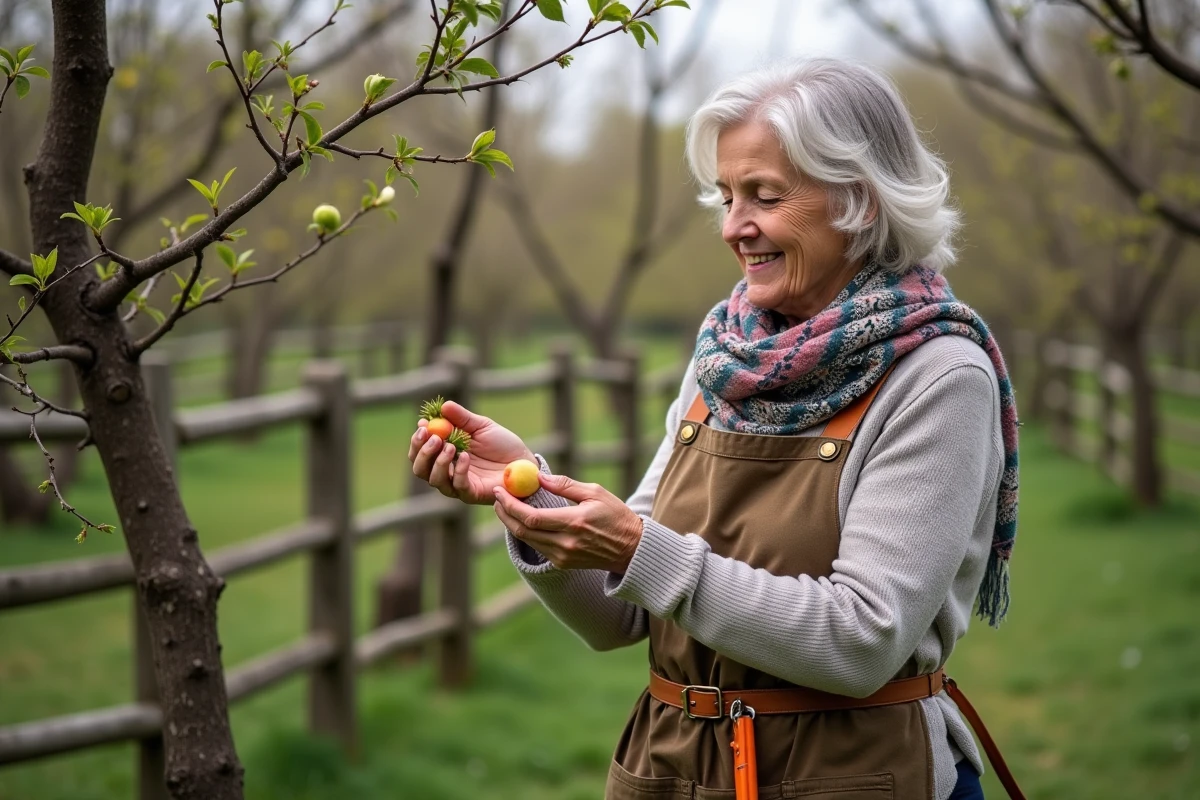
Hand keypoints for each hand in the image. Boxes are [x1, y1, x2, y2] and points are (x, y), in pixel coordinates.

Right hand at [408, 400, 533, 504]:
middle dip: (422, 452)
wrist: (524, 462)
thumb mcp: (482, 426)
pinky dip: (459, 470)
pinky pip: (458, 486)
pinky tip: (466, 457)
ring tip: (451, 446)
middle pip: (419, 468)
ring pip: (434, 479)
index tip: (422, 425)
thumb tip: (443, 406)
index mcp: (445, 452)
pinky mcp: (471, 493)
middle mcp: (447, 470)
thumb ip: (462, 418)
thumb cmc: (502, 445)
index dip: (417, 439)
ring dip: (438, 461)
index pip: (419, 451)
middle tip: (434, 437)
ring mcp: (457, 483)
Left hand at [492, 473, 643, 572]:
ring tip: (505, 505)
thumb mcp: (595, 493)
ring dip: (512, 523)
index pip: (531, 517)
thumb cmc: (616, 515)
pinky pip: (536, 546)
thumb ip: (565, 484)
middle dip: (505, 513)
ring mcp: (563, 556)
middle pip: (523, 531)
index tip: (500, 491)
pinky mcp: (562, 563)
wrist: (632, 549)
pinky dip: (525, 532)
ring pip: (526, 540)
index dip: (511, 505)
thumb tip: (538, 476)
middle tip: (497, 497)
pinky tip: (522, 519)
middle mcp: (566, 544)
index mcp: (574, 523)